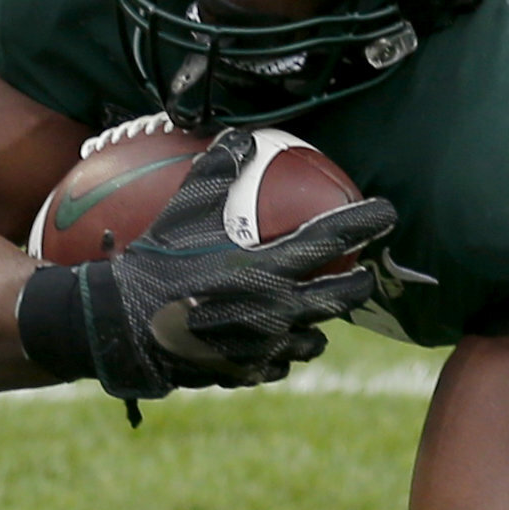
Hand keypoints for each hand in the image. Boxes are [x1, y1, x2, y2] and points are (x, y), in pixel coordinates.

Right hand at [62, 129, 396, 399]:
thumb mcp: (184, 209)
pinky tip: (273, 343)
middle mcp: (276, 312)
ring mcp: (263, 348)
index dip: (364, 223)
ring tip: (317, 313)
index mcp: (269, 270)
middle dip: (358, 284)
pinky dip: (281, 351)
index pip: (332, 241)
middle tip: (364, 272)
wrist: (120, 328)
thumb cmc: (153, 263)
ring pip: (312, 339)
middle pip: (339, 299)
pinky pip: (278, 364)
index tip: (388, 212)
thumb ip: (217, 170)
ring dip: (320, 324)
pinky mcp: (244, 374)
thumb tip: (240, 136)